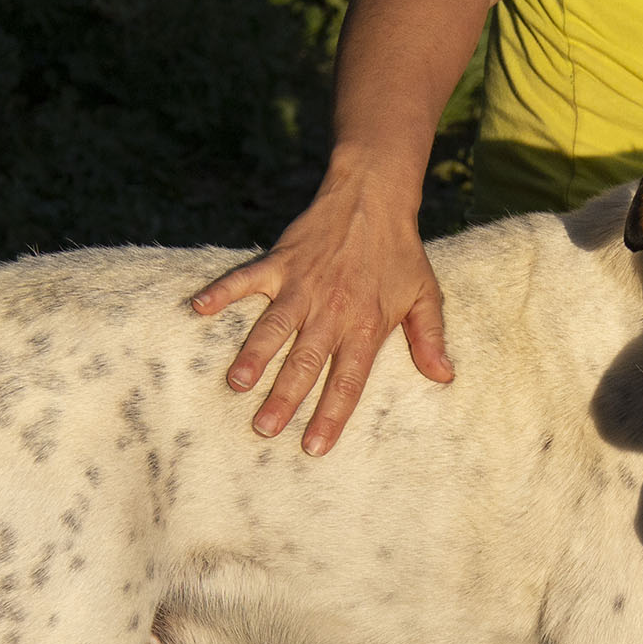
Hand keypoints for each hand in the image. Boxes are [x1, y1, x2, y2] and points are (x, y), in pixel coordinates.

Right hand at [190, 166, 453, 453]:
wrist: (373, 196)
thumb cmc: (400, 252)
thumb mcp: (426, 295)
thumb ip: (430, 338)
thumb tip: (445, 377)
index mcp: (365, 325)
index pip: (348, 380)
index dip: (332, 415)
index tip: (314, 447)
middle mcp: (331, 310)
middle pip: (305, 362)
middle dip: (285, 398)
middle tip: (264, 429)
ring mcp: (302, 285)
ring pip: (273, 326)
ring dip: (254, 354)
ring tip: (236, 383)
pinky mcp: (280, 261)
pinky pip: (245, 278)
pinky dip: (221, 291)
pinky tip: (197, 308)